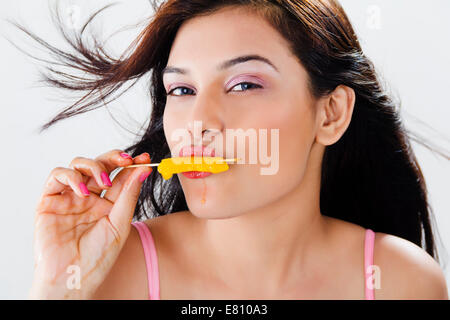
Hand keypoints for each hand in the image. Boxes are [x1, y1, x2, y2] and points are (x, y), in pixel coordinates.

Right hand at [29, 149, 151, 298]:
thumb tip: (143, 169)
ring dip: (93, 167)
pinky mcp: (49, 200)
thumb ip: (128, 195)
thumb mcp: (120, 224)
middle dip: (114, 158)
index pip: (120, 176)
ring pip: (78, 165)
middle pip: (100, 165)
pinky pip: (57, 176)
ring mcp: (69, 197)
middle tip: (126, 160)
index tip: (144, 158)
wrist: (73, 277)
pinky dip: (70, 176)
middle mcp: (89, 197)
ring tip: (103, 183)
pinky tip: (82, 191)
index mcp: (108, 203)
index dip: (131, 165)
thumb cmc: (98, 257)